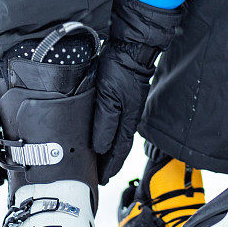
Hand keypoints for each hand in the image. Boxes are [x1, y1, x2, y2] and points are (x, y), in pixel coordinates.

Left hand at [93, 0, 182, 183]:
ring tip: (95, 160)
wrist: (132, 46)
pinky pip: (113, 124)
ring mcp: (126, 108)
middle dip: (108, 162)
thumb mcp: (108, 97)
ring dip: (106, 150)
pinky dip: (106, 134)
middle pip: (118, 147)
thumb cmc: (121, 68)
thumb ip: (105, 122)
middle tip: (97, 175)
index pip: (118, 152)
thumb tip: (99, 147)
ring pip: (115, 136)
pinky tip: (99, 135)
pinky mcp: (121, 99)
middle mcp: (128, 118)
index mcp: (127, 121)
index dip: (109, 167)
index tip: (101, 180)